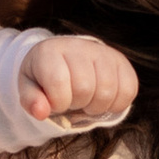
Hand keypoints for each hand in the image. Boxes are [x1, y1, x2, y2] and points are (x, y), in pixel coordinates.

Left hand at [22, 31, 139, 130]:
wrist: (63, 58)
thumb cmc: (43, 77)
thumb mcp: (28, 87)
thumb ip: (31, 101)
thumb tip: (41, 112)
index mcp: (50, 51)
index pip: (59, 82)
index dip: (58, 102)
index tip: (55, 102)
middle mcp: (79, 46)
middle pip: (85, 89)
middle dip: (76, 104)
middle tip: (72, 101)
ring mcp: (103, 52)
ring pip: (108, 92)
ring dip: (95, 107)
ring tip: (86, 100)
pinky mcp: (121, 61)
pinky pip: (129, 89)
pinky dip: (116, 104)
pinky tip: (103, 101)